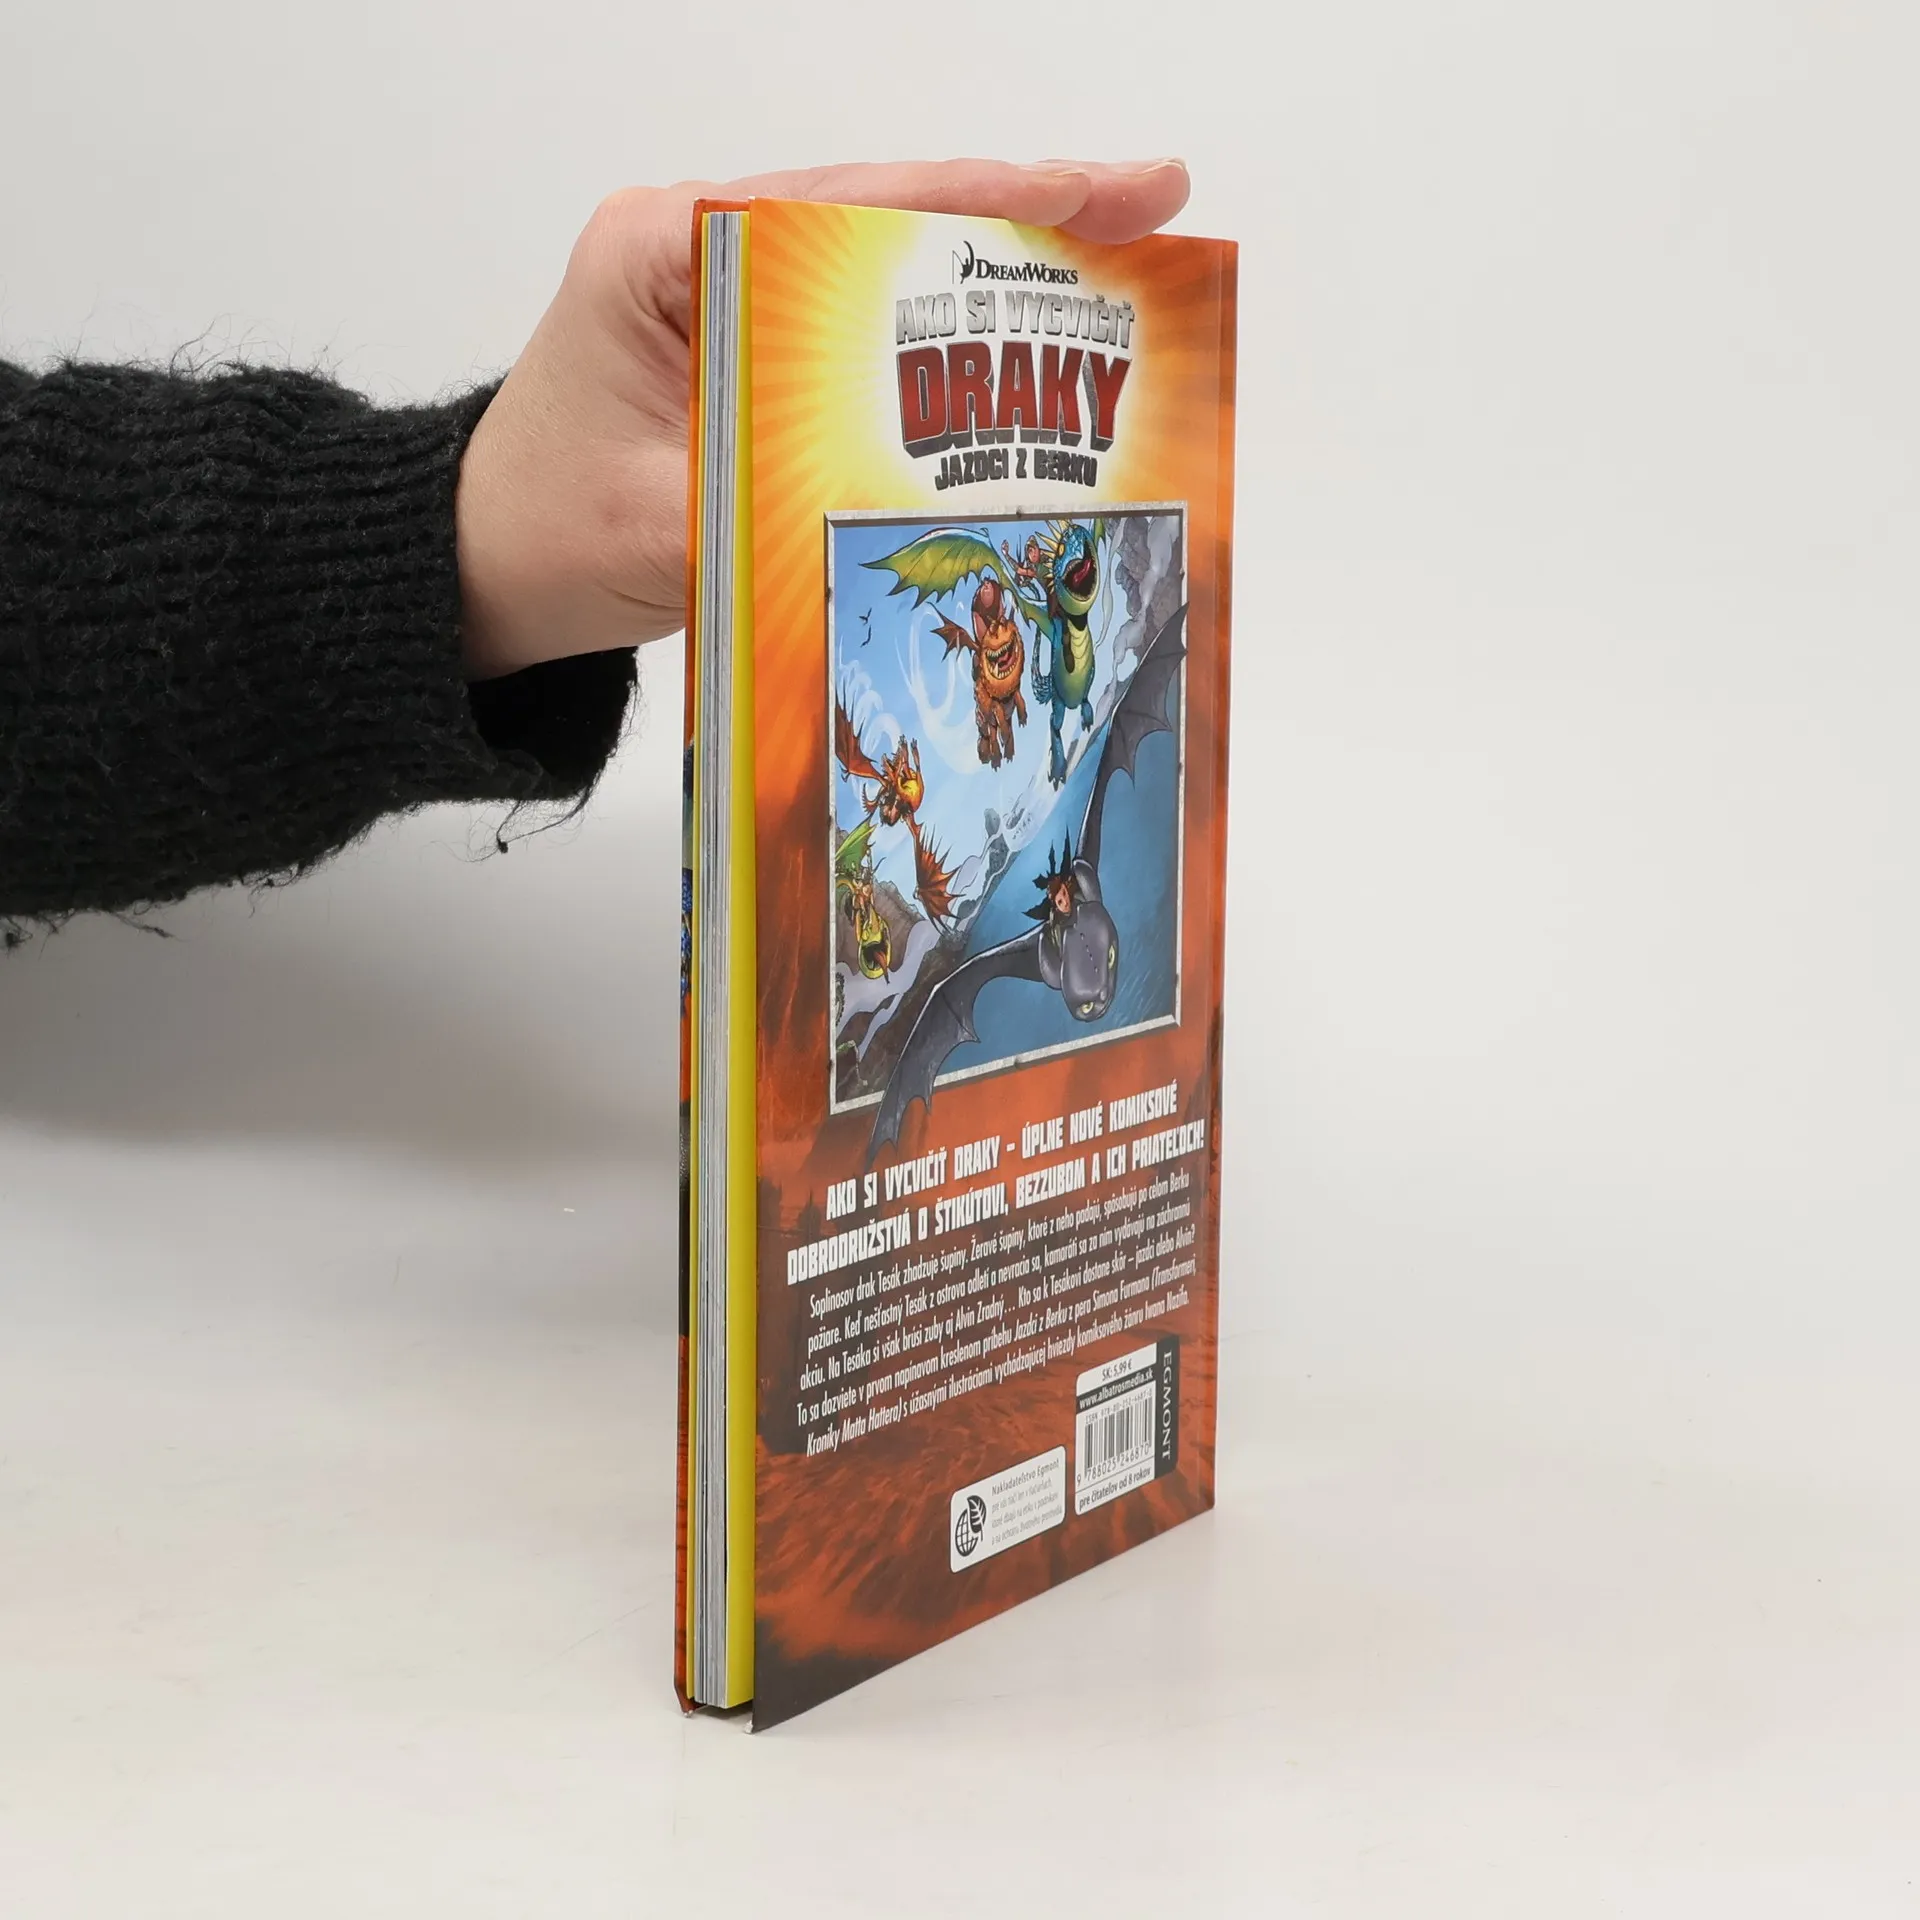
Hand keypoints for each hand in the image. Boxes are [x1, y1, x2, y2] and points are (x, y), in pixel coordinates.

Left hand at [454, 158, 1190, 679]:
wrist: (479, 565)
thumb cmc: (540, 534)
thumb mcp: (663, 530)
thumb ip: (776, 505)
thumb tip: (907, 509)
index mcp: (667, 248)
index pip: (852, 203)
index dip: (987, 201)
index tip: (1102, 190)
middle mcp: (700, 245)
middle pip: (887, 209)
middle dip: (1022, 214)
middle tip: (1152, 206)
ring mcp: (726, 290)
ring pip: (885, 260)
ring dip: (997, 270)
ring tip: (1121, 263)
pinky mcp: (747, 345)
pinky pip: (864, 323)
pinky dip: (947, 335)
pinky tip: (1027, 350)